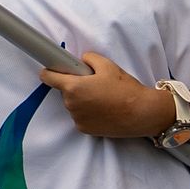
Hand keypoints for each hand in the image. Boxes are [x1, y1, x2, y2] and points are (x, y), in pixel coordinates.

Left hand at [38, 52, 167, 138]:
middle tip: (94, 83)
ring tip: (103, 97)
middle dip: (75, 85)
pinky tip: (104, 109)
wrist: (142, 113)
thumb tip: (81, 61)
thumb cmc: (124, 88)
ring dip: (82, 100)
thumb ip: (88, 58)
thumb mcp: (106, 64)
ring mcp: (78, 119)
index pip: (48, 77)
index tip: (52, 68)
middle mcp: (71, 105)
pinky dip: (88, 112)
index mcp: (73, 87)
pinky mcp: (85, 130)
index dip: (50, 71)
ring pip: (73, 104)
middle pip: (65, 91)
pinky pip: (81, 116)